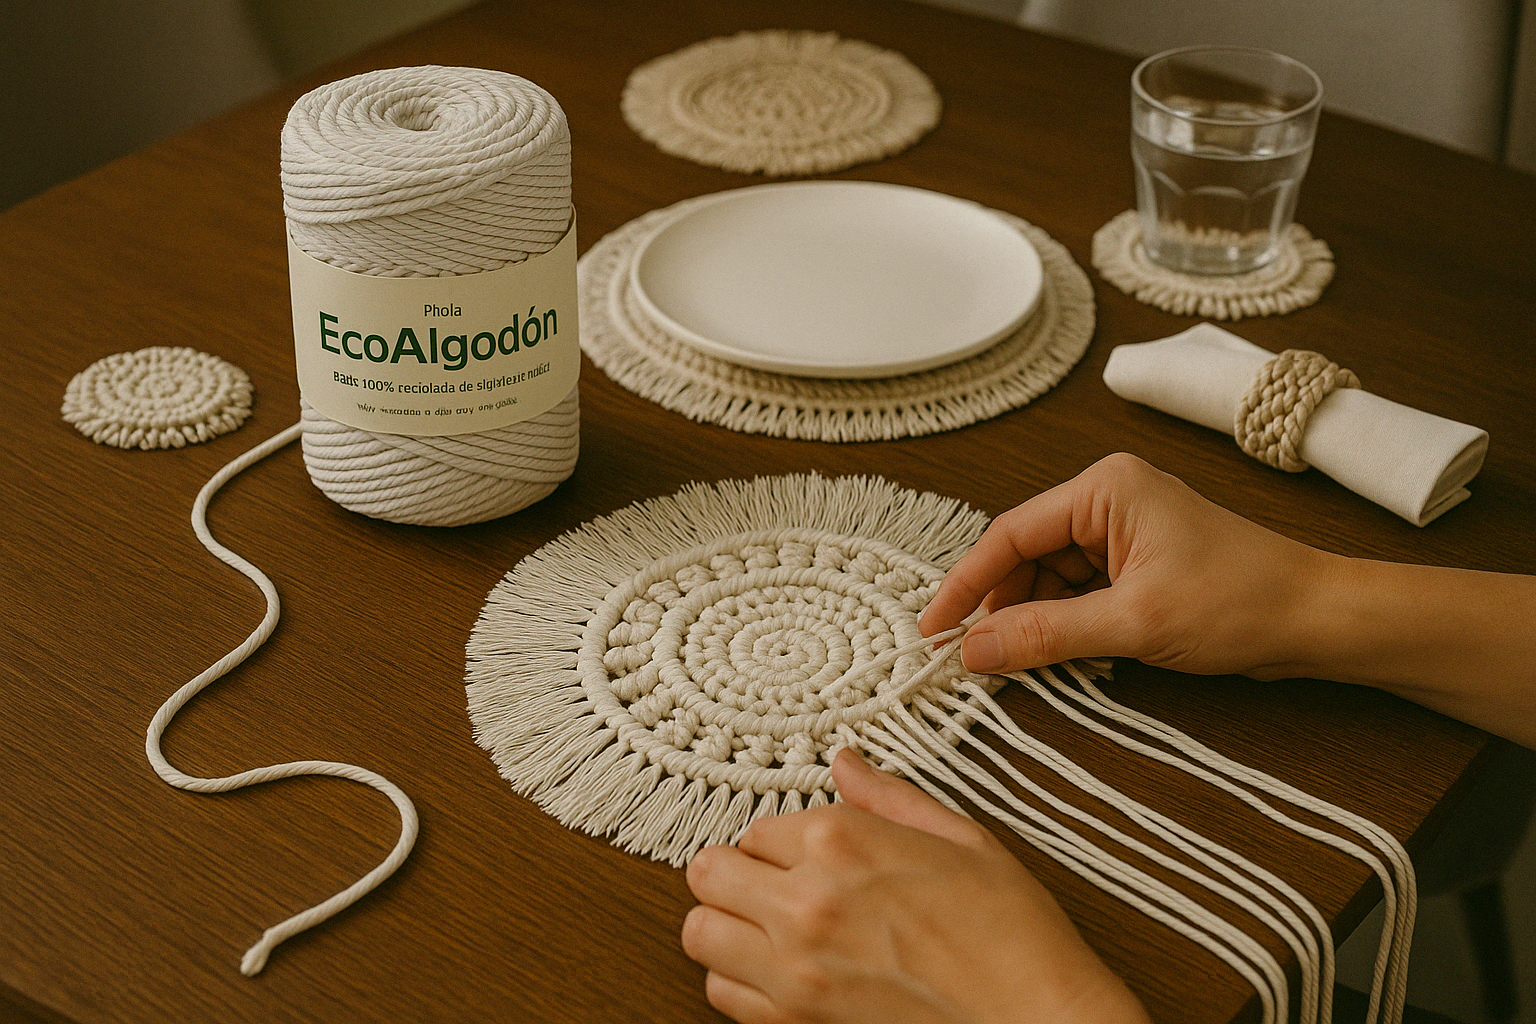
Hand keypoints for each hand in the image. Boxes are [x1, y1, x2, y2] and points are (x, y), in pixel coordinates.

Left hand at [681, 749, 1148, 1023]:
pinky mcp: (795, 1021)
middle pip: (707, 871)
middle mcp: (806, 900)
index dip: (781, 840)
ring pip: (699, 932)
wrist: (1038, 1019)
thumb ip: (887, 798)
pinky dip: (736, 978)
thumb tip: (846, 764)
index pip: (756, 826)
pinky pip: (720, 992)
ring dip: (726, 923)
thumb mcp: (960, 838)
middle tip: (770, 884)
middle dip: (735, 873)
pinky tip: (776, 971)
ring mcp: (795, 967)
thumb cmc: (1011, 933)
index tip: (806, 855)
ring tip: (766, 927)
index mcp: (842, 841)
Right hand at [918, 452, 1331, 680]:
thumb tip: (973, 650)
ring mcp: (1123, 533)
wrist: (1317, 620)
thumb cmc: (1241, 601)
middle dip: (1000, 607)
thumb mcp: (1133, 624)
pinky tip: (1053, 656)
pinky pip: (1077, 593)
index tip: (934, 629)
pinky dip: (1061, 626)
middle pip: (1026, 556)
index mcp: (1105, 488)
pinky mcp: (1137, 565)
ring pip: (1048, 579)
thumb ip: (1045, 635)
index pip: (1010, 533)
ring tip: (1016, 665)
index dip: (966, 584)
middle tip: (971, 659)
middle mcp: (1109, 500)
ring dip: (1031, 622)